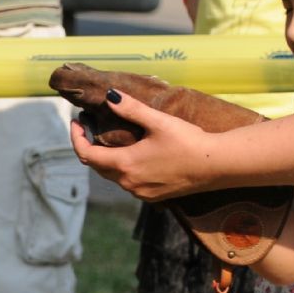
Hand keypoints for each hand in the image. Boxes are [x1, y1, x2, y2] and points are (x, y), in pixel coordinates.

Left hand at [70, 90, 223, 200]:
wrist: (218, 166)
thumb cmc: (189, 141)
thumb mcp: (158, 121)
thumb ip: (131, 109)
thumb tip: (109, 96)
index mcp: (125, 165)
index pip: (86, 155)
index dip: (76, 138)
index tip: (76, 122)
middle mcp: (129, 183)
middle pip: (97, 166)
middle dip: (89, 146)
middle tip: (89, 126)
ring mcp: (141, 192)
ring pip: (113, 175)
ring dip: (106, 158)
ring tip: (108, 138)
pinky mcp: (154, 196)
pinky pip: (128, 182)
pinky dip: (122, 168)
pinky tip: (132, 155)